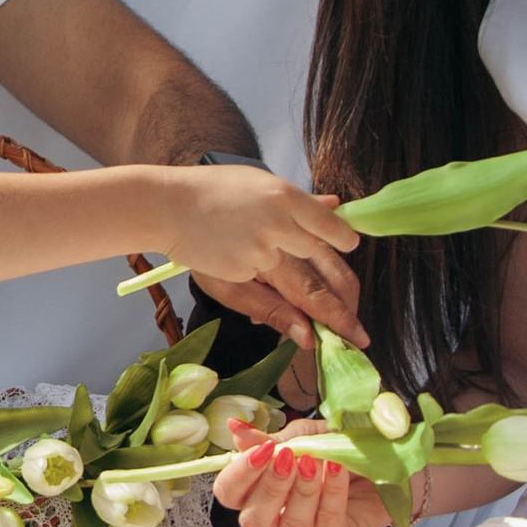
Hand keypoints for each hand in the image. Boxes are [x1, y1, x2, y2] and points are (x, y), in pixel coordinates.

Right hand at [179, 168, 360, 344]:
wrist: (166, 206)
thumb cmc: (211, 193)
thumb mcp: (257, 187)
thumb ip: (299, 204)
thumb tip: (335, 206)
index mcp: (285, 197)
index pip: (330, 227)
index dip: (346, 243)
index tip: (353, 254)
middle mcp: (279, 225)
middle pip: (324, 270)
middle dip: (345, 305)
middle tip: (360, 330)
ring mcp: (261, 253)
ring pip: (303, 291)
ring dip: (329, 319)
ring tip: (347, 339)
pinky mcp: (240, 274)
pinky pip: (269, 300)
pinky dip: (287, 317)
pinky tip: (303, 332)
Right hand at [210, 426, 391, 526]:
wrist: (380, 463)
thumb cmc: (333, 450)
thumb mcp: (301, 437)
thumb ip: (270, 440)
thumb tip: (235, 429)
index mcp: (255, 494)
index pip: (229, 493)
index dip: (240, 474)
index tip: (263, 449)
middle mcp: (273, 522)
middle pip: (253, 520)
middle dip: (270, 487)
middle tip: (287, 458)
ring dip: (301, 491)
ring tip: (313, 462)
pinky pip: (327, 522)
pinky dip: (331, 492)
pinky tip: (336, 467)